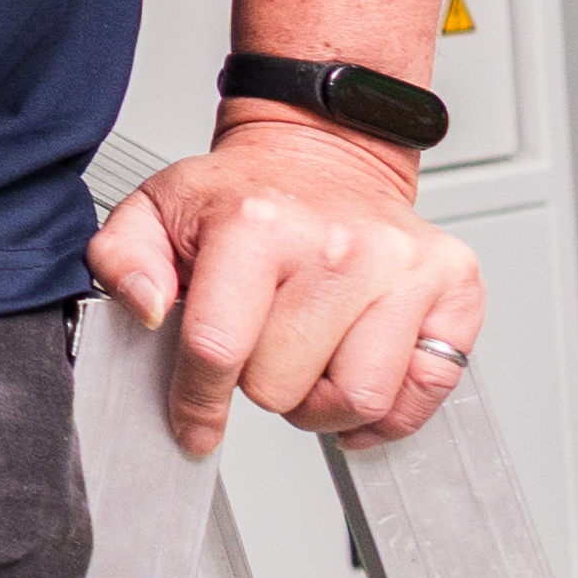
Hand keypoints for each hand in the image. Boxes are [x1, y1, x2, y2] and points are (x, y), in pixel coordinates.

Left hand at [92, 114, 482, 456]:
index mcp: (257, 225)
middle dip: (262, 388)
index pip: (219, 348)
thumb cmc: (244, 194)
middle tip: (259, 357)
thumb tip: (146, 309)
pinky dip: (389, 410)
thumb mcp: (156, 210)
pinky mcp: (455, 287)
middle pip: (287, 387)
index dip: (197, 401)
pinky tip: (354, 378)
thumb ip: (123, 259)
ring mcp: (405, 267)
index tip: (193, 424)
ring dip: (323, 405)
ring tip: (306, 367)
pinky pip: (425, 391)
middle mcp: (340, 246)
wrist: (322, 153)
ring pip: (360, 399)